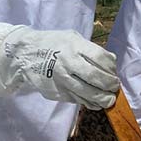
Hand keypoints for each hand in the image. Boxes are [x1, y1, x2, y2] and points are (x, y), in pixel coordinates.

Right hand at [3, 27, 118, 108]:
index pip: (100, 58)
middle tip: (114, 87)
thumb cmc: (53, 44)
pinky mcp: (57, 91)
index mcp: (74, 46)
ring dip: (102, 99)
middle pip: (96, 78)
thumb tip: (110, 62)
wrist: (26, 54)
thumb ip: (90, 49)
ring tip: (109, 100)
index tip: (113, 71)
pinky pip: (77, 100)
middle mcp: (68, 63)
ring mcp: (62, 79)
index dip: (111, 67)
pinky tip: (96, 102)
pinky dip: (89, 103)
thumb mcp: (72, 38)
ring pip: (88, 93)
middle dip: (110, 85)